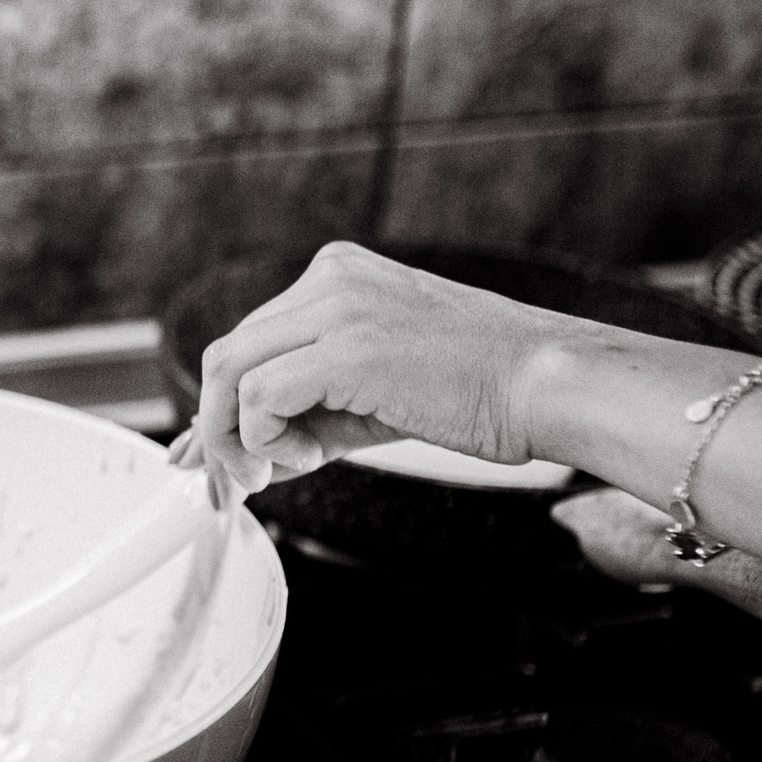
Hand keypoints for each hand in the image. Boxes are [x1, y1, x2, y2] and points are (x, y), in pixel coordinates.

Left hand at [175, 242, 595, 492]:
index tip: (214, 457)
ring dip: (231, 438)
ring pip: (228, 371)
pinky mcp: (344, 349)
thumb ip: (309, 412)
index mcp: (338, 276)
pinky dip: (263, 440)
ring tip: (268, 476)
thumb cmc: (481, 392)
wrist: (548, 384)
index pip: (252, 340)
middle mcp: (329, 280)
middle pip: (229, 353)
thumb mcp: (375, 393)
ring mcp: (335, 307)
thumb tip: (247, 456)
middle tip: (228, 485)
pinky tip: (308, 459)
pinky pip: (258, 396)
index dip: (222, 405)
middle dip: (213, 428)